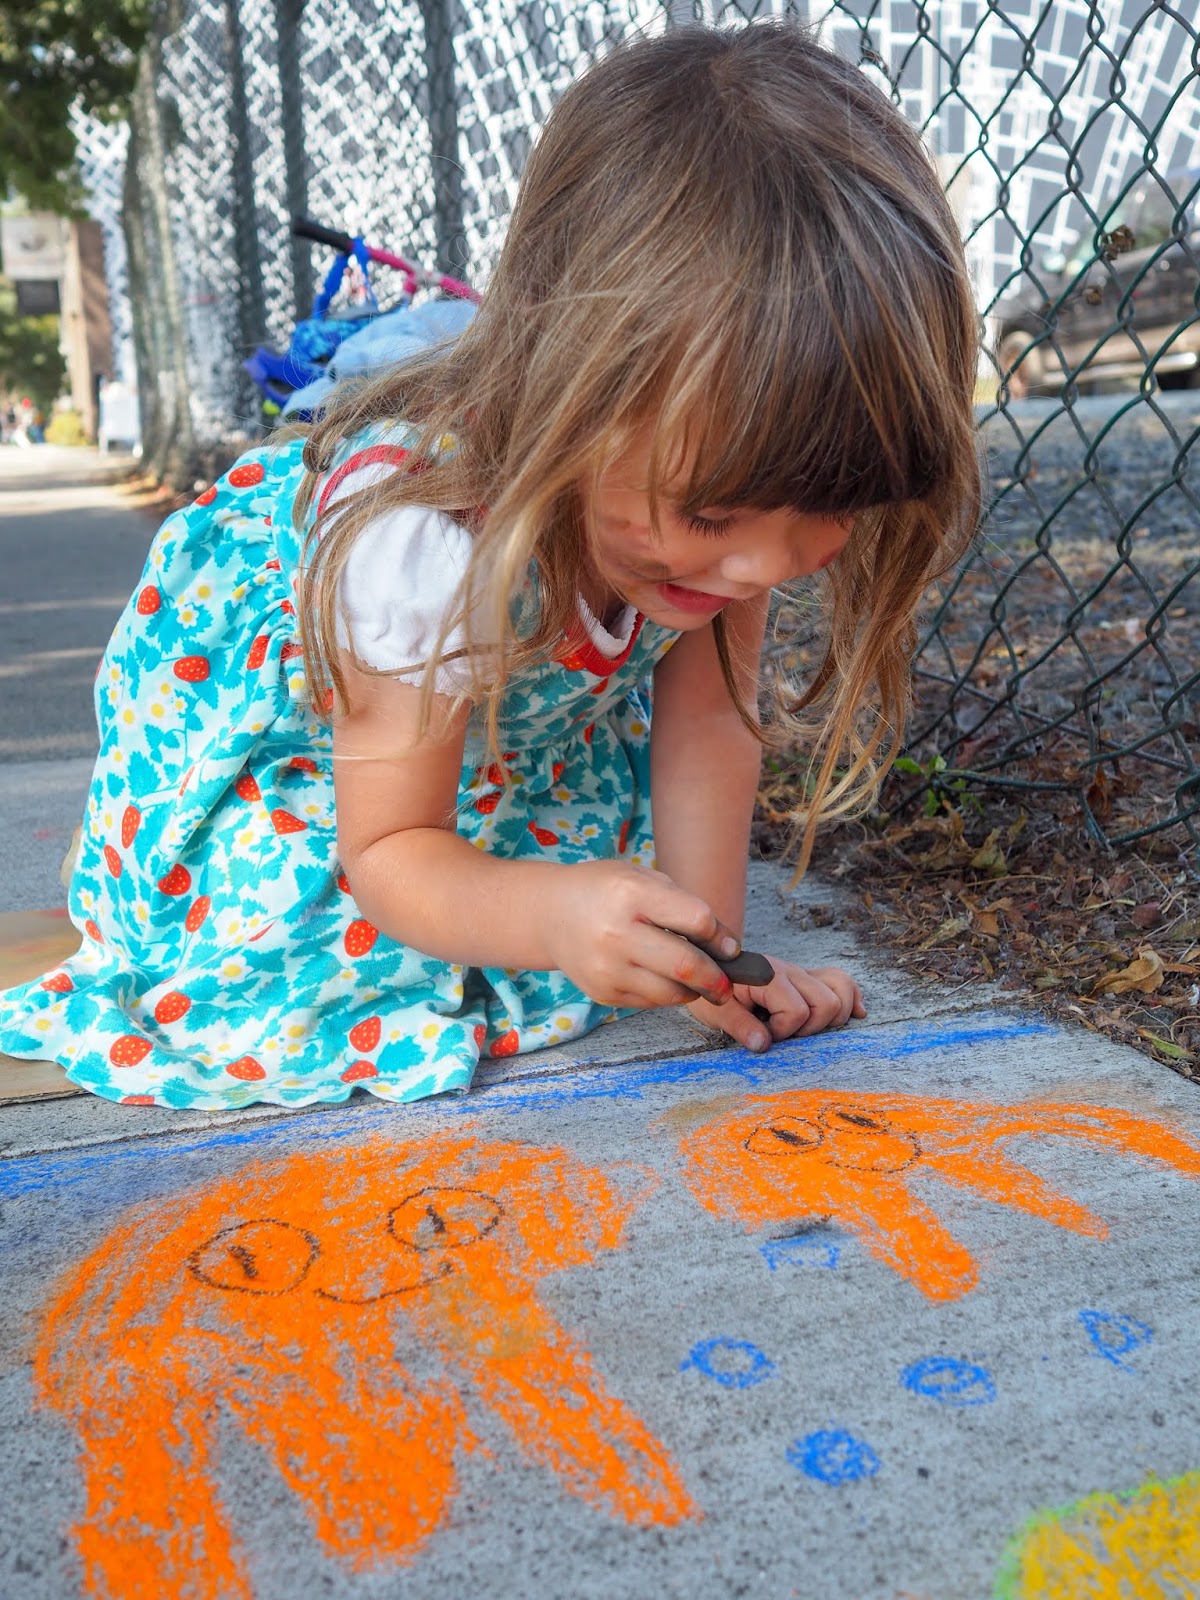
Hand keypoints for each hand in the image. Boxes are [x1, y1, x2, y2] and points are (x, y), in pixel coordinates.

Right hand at [541, 861, 739, 1009]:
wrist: (549, 914)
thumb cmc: (604, 891)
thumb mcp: (642, 878)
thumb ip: (683, 906)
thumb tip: (726, 947)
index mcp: (632, 894)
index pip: (695, 920)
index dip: (720, 937)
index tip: (730, 947)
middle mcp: (616, 933)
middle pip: (686, 966)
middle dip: (717, 978)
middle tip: (728, 982)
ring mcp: (607, 968)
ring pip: (671, 993)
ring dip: (694, 991)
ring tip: (700, 982)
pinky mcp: (602, 992)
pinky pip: (650, 1002)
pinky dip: (667, 994)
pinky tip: (665, 980)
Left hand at [686, 957, 865, 1051]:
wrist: (709, 967)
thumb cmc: (710, 991)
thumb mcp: (714, 1010)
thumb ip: (738, 1025)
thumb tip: (764, 1045)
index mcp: (767, 976)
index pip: (797, 1010)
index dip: (783, 1031)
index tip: (762, 1033)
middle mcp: (790, 971)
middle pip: (827, 1002)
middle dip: (811, 1028)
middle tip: (786, 1033)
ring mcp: (801, 972)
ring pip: (840, 990)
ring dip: (832, 1016)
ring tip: (807, 1028)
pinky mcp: (807, 978)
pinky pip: (842, 980)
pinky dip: (851, 997)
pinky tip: (855, 1014)